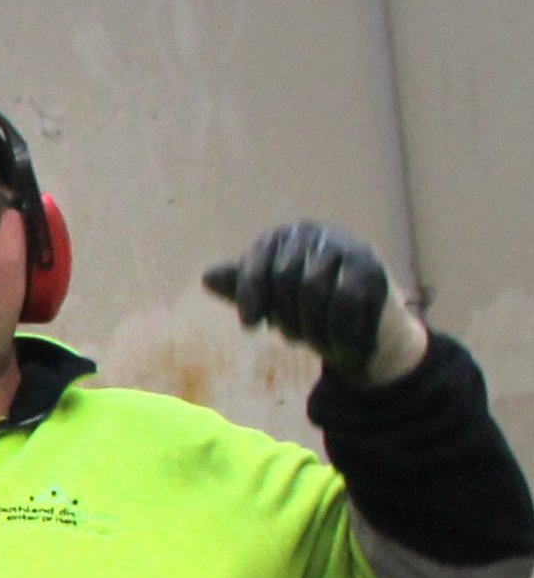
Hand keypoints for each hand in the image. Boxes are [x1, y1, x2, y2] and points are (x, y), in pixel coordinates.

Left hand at [204, 221, 426, 383]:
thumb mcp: (270, 300)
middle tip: (292, 338)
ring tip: (313, 342)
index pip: (257, 264)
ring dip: (309, 326)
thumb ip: (242, 288)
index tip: (250, 327)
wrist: (364, 328)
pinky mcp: (370, 267)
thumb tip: (207, 277)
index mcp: (283, 237)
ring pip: (312, 289)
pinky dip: (335, 328)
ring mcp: (345, 247)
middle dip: (284, 316)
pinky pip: (342, 300)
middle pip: (284, 278)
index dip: (250, 296)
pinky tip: (338, 344)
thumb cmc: (306, 310)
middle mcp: (314, 233)